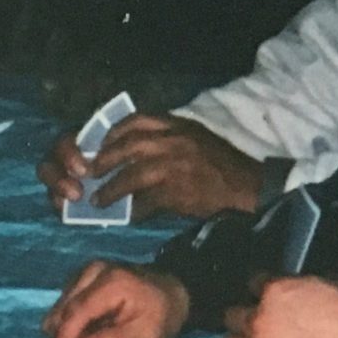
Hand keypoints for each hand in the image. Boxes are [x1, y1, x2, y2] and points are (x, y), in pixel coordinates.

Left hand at [42, 113, 263, 219]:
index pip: (135, 121)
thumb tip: (135, 146)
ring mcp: (173, 165)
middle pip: (126, 146)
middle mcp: (173, 141)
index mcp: (177, 125)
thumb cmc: (222, 164)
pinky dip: (133, 210)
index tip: (101, 144)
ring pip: (131, 175)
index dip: (113, 133)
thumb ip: (168, 137)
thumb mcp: (195, 137)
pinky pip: (146, 202)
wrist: (246, 187)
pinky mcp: (176, 191)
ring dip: (111, 189)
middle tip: (91, 171)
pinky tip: (126, 216)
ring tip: (98, 199)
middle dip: (104, 160)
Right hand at [44, 260, 191, 337]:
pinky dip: (69, 323)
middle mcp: (93, 272)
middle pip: (62, 310)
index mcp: (111, 283)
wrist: (171, 290)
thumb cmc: (162, 315)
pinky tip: (83, 336)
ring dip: (64, 332)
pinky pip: (64, 304)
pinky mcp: (82, 278)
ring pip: (60, 308)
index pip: (76, 312)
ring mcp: (85, 272)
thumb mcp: (146, 334)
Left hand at [219, 276, 337, 337]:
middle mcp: (257, 317)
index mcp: (275, 290)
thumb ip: (302, 286)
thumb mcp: (329, 286)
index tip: (268, 295)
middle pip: (231, 315)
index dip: (261, 289)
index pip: (252, 281)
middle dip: (243, 318)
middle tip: (257, 323)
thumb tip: (299, 289)